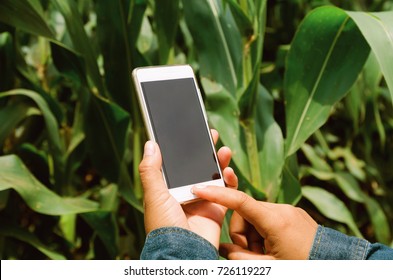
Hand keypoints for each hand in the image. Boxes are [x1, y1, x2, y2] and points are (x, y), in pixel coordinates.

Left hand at [139, 130, 237, 248]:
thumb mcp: (154, 195)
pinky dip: (230, 181)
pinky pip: (226, 192)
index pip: (178, 164)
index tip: (191, 135)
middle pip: (198, 168)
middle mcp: (185, 193)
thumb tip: (151, 144)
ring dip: (220, 162)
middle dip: (206, 152)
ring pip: (214, 177)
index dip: (185, 150)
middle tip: (212, 136)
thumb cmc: (164, 226)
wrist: (182, 251)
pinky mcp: (216, 209)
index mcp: (169, 189)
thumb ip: (151, 170)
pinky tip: (229, 171)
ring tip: (224, 150)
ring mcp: (202, 201)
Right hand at [192, 186, 317, 258]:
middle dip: (242, 235)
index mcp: (275, 220)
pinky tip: (275, 250)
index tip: (198, 189)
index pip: (239, 201)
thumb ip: (240, 258)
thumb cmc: (303, 267)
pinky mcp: (294, 215)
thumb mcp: (269, 268)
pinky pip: (268, 219)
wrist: (337, 266)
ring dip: (254, 237)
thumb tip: (223, 249)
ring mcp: (289, 211)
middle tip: (255, 255)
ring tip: (268, 256)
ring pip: (255, 218)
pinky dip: (264, 234)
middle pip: (244, 214)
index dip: (217, 194)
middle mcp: (282, 209)